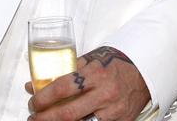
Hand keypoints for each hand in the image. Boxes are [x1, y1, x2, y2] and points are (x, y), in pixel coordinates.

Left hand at [26, 46, 148, 120]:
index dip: (43, 98)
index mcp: (97, 74)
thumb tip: (34, 84)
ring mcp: (113, 112)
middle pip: (67, 113)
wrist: (142, 74)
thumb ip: (64, 72)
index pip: (63, 87)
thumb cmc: (114, 67)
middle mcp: (105, 93)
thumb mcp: (91, 62)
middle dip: (44, 118)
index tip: (34, 101)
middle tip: (34, 117)